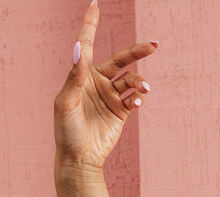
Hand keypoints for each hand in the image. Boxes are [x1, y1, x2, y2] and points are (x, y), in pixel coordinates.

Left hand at [53, 2, 157, 176]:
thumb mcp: (66, 102)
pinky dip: (138, 98)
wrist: (79, 159)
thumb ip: (75, 76)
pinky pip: (134, 99)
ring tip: (145, 90)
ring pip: (131, 80)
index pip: (87, 44)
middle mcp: (97, 82)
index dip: (90, 24)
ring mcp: (111, 96)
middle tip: (154, 45)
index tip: (95, 4)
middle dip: (137, 52)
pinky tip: (137, 102)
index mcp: (81, 75)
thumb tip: (78, 48)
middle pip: (121, 60)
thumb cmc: (66, 131)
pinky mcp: (121, 112)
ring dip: (140, 83)